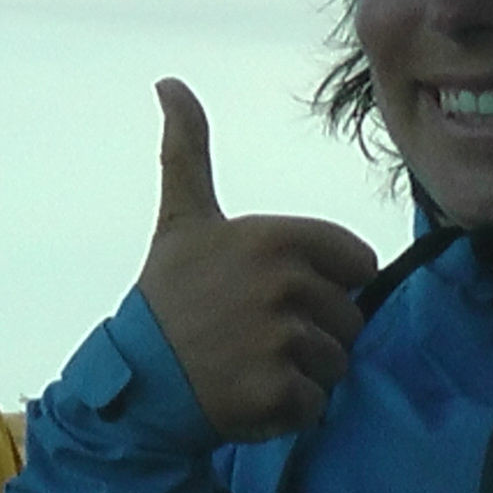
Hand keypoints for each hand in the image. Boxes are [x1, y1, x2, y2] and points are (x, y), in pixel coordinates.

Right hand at [132, 81, 378, 442]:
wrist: (135, 383)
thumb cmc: (166, 297)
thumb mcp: (183, 219)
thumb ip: (188, 151)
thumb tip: (169, 83)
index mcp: (275, 239)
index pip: (357, 262)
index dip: (327, 282)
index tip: (277, 295)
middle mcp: (283, 285)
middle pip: (350, 318)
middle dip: (314, 334)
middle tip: (257, 336)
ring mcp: (281, 341)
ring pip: (338, 363)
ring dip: (304, 374)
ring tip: (253, 366)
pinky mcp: (277, 393)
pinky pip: (317, 404)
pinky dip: (290, 410)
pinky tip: (250, 396)